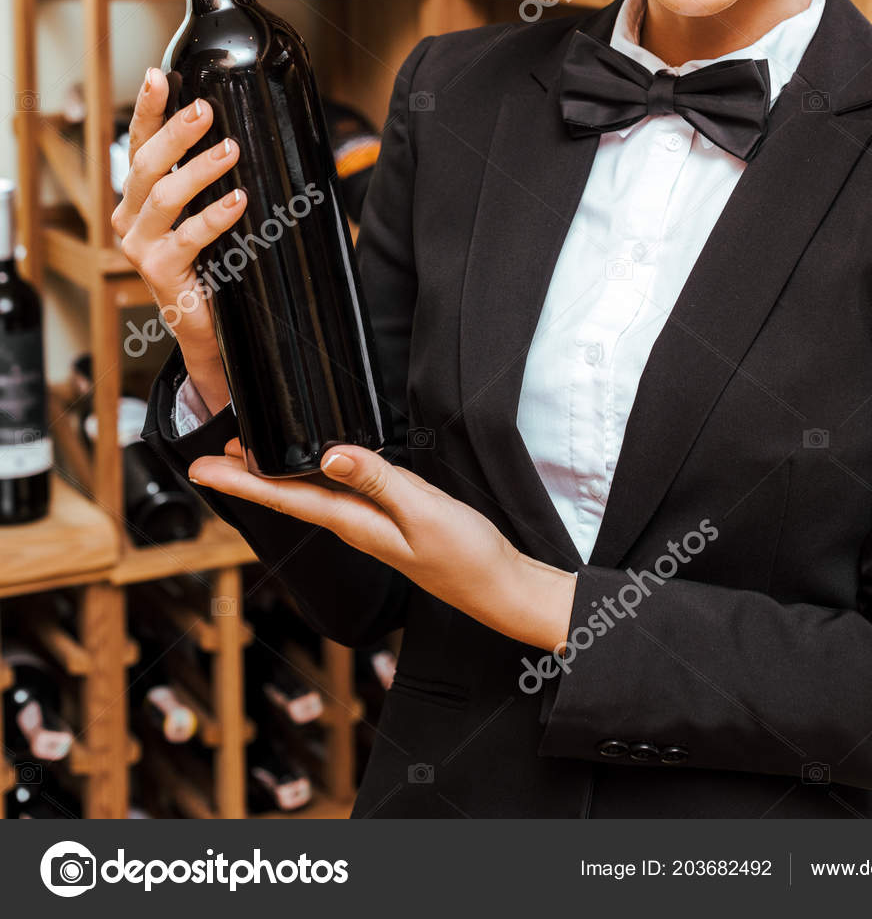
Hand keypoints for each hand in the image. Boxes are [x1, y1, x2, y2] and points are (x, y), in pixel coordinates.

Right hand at [112, 68, 244, 414]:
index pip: (138, 143)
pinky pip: (188, 236)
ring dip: (199, 169)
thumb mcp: (205, 211)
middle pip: (146, 163)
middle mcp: (129, 217)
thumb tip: (239, 130)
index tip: (157, 75)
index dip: (147, 109)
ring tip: (231, 150)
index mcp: (138, 196)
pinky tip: (238, 201)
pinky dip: (215, 216)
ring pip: (164, 194)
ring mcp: (139, 245)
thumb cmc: (211, 262)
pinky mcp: (158, 271)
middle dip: (176, 132)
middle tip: (205, 109)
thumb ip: (210, 178)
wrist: (207, 327)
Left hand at [189, 439, 577, 652]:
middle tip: (207, 456)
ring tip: (245, 456)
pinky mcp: (389, 518)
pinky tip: (313, 467)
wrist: (499, 587)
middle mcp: (354, 525)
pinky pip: (338, 494)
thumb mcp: (423, 511)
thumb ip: (378, 481)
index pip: (285, 498)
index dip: (240, 481)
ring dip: (275, 476)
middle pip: (288, 497)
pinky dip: (314, 477)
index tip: (201, 467)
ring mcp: (370, 524)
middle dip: (246, 477)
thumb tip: (329, 455)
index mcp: (354, 523)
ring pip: (310, 495)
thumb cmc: (465, 555)